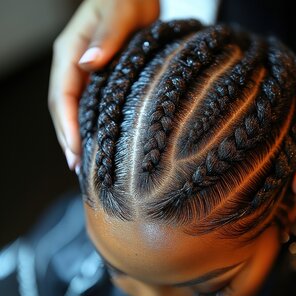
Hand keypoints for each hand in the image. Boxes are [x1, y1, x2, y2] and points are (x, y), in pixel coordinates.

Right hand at [48, 0, 159, 170]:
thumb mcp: (120, 10)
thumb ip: (107, 35)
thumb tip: (88, 63)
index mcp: (71, 50)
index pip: (63, 95)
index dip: (67, 125)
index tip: (75, 150)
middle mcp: (74, 64)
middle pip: (64, 108)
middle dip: (68, 138)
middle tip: (77, 168)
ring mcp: (85, 72)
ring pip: (75, 109)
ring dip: (76, 136)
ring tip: (83, 163)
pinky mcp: (99, 77)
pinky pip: (89, 105)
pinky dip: (90, 125)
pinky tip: (97, 141)